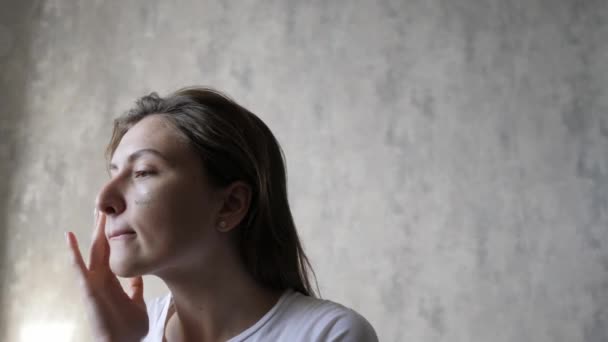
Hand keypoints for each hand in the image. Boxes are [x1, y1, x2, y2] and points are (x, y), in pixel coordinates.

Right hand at [66, 211, 148, 341]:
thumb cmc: (128, 328)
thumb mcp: (137, 301)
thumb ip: (135, 287)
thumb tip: (138, 274)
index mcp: (114, 278)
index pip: (114, 251)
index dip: (116, 234)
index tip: (121, 215)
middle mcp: (101, 277)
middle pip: (103, 245)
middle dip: (105, 225)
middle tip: (108, 204)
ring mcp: (93, 281)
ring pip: (93, 250)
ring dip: (95, 231)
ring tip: (97, 210)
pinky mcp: (88, 288)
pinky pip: (78, 267)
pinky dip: (73, 252)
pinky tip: (68, 236)